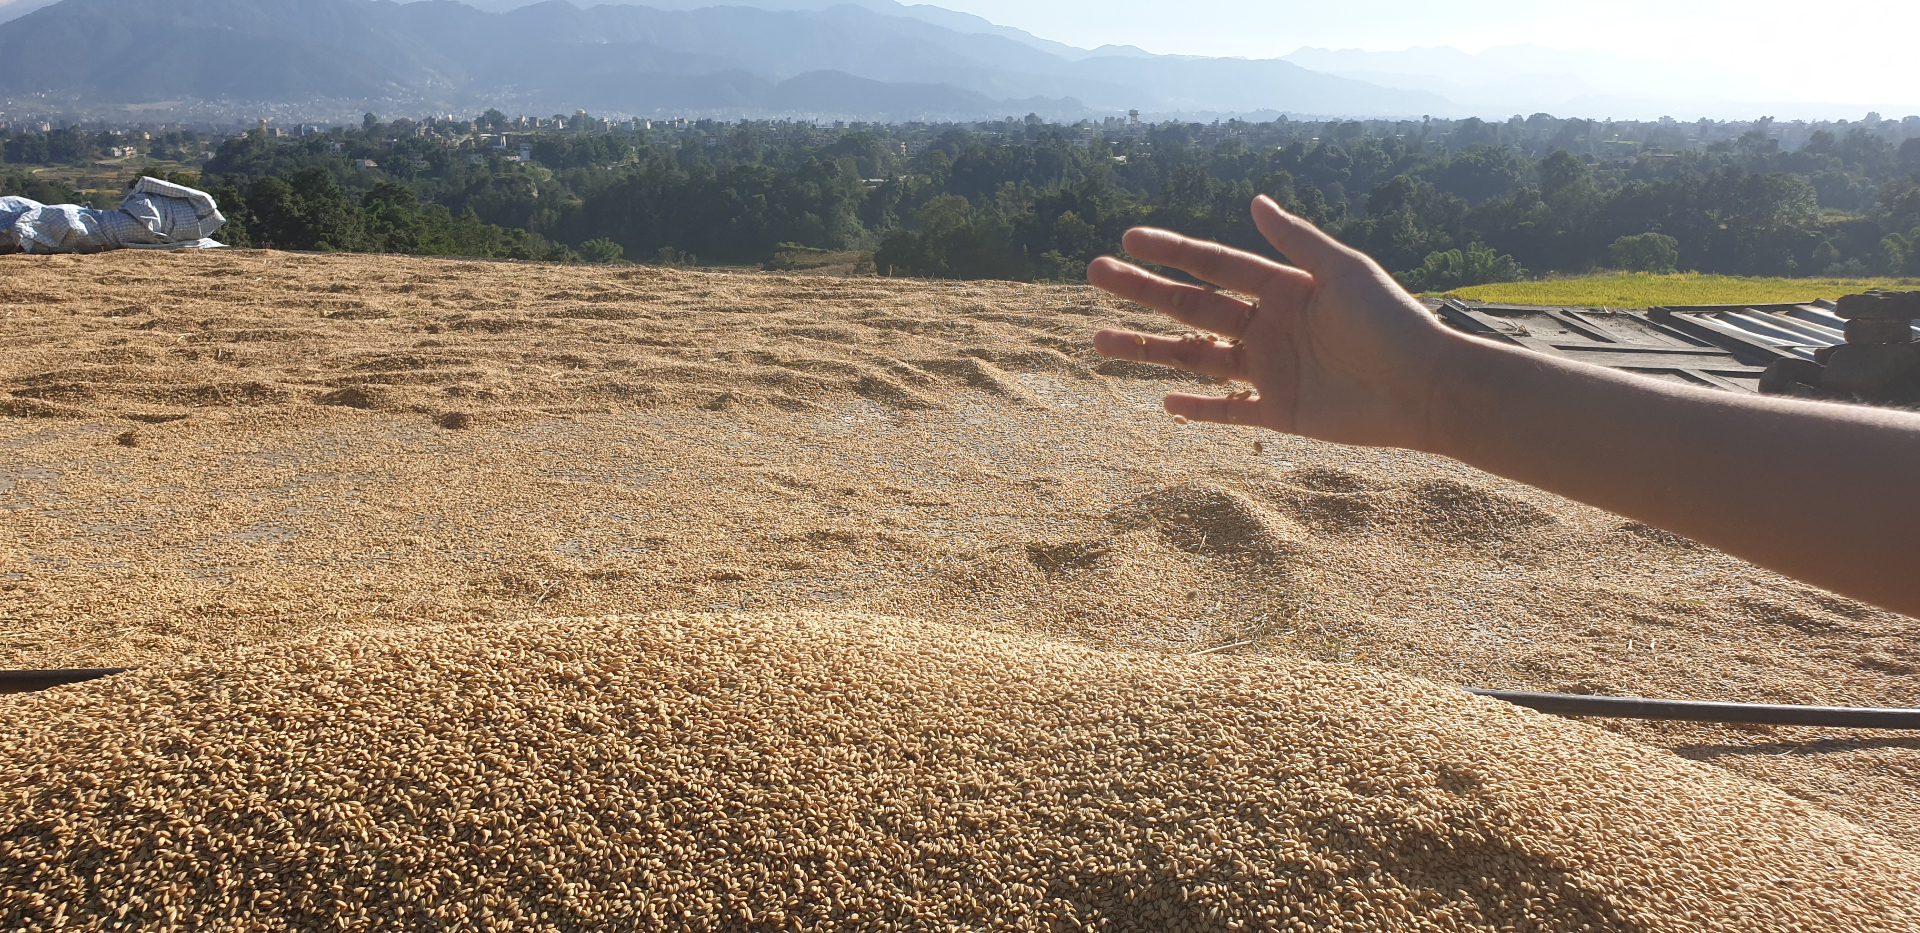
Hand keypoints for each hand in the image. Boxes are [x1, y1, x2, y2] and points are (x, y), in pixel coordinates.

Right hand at [1088, 195, 1463, 451]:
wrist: (1428, 388)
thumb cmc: (1393, 322)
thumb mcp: (1344, 271)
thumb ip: (1298, 240)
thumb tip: (1253, 200)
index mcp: (1283, 288)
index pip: (1214, 265)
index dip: (1172, 251)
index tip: (1129, 239)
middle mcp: (1269, 326)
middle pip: (1191, 306)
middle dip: (1143, 292)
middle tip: (1095, 275)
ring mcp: (1270, 370)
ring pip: (1195, 357)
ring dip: (1147, 349)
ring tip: (1099, 341)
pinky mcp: (1280, 412)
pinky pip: (1229, 411)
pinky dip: (1198, 409)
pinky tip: (1164, 401)